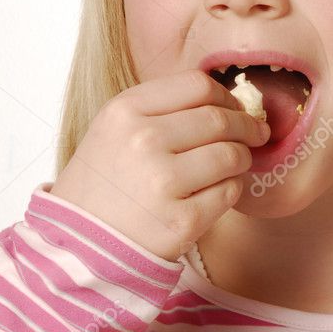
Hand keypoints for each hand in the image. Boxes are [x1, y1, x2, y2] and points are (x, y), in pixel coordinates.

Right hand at [49, 70, 269, 261]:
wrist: (77, 246)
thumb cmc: (102, 186)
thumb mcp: (113, 131)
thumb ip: (162, 110)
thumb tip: (228, 102)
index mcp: (124, 111)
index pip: (198, 85)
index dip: (226, 96)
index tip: (235, 108)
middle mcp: (143, 140)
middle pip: (220, 119)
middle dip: (246, 126)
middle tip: (255, 134)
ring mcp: (163, 182)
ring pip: (232, 154)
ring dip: (242, 158)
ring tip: (234, 165)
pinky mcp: (183, 220)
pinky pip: (229, 192)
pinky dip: (231, 189)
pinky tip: (216, 192)